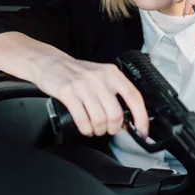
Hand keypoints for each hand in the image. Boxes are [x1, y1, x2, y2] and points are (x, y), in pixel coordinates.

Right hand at [33, 55, 148, 137]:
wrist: (51, 63)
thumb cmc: (78, 73)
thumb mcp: (101, 77)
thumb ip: (115, 95)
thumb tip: (128, 120)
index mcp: (112, 74)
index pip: (134, 97)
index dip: (141, 117)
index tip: (142, 131)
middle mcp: (100, 78)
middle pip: (115, 114)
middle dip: (113, 128)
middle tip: (109, 129)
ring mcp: (83, 85)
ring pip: (99, 119)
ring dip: (99, 130)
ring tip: (96, 129)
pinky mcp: (67, 93)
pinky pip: (82, 119)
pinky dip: (86, 129)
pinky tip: (86, 128)